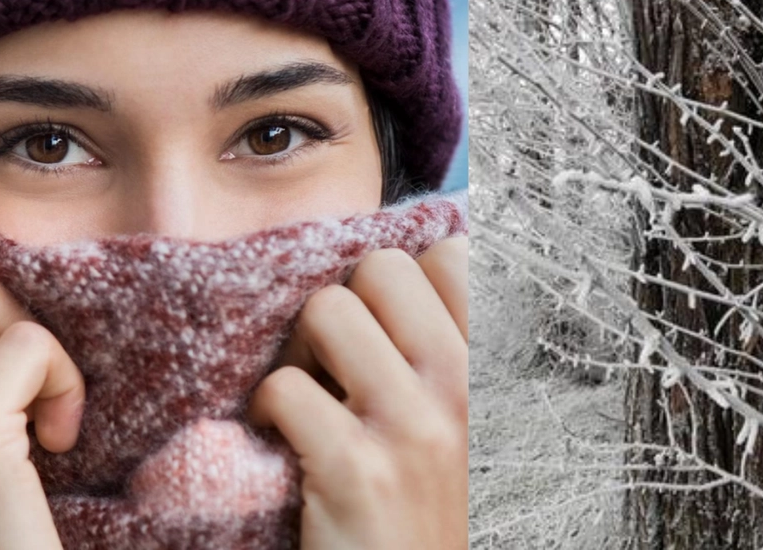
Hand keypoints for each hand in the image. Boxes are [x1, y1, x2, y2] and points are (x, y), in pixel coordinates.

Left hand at [248, 236, 467, 549]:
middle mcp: (465, 387)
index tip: (385, 327)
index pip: (452, 256)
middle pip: (381, 268)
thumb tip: (390, 276)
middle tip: (337, 359)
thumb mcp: (468, 423)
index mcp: (494, 371)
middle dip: (345, 306)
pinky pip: (286, 386)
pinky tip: (285, 440)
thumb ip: (445, 354)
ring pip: (327, 310)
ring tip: (310, 396)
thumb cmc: (432, 506)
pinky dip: (268, 410)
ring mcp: (414, 427)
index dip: (402, 282)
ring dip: (301, 352)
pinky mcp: (356, 470)